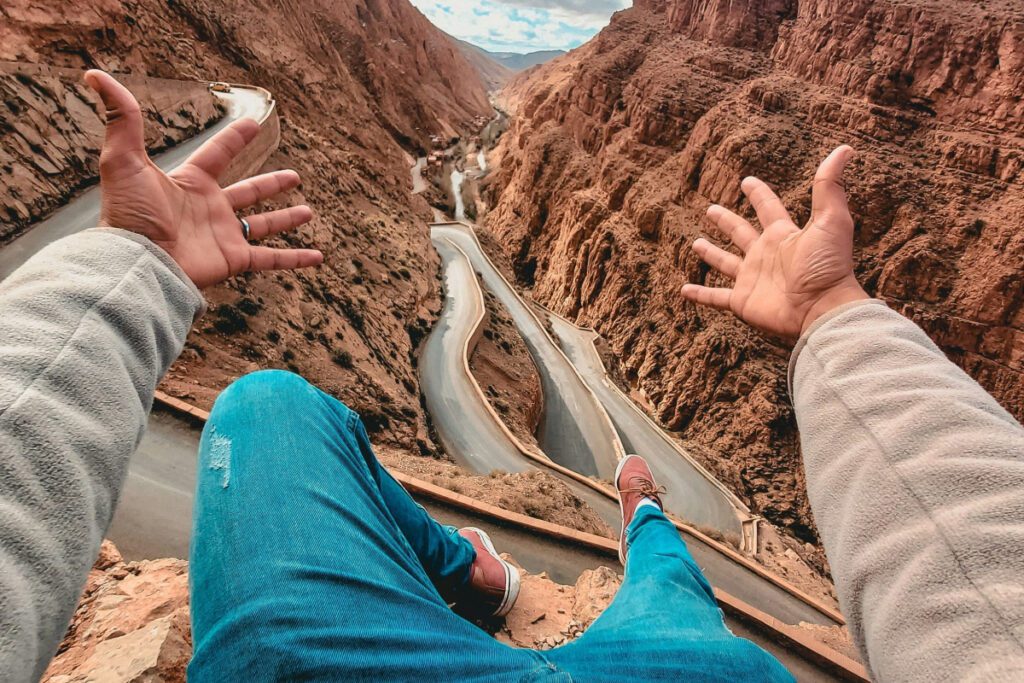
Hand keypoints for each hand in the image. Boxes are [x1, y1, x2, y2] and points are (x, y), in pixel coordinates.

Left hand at [84, 70, 322, 288]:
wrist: (138, 262)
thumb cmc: (130, 214)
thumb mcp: (123, 159)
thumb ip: (122, 118)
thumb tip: (97, 76)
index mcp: (190, 184)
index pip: (218, 155)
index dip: (236, 139)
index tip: (254, 125)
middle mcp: (210, 209)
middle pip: (248, 192)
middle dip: (270, 185)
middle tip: (294, 177)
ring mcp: (224, 236)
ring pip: (263, 225)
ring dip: (285, 219)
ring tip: (308, 212)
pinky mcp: (234, 260)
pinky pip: (272, 259)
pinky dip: (295, 259)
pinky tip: (318, 256)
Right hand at [681, 146, 868, 341]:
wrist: (822, 308)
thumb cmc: (828, 266)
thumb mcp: (830, 220)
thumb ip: (829, 186)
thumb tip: (844, 149)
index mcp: (783, 235)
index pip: (767, 208)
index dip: (758, 193)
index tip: (746, 181)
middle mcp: (765, 255)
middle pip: (741, 233)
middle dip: (726, 221)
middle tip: (710, 210)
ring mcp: (752, 278)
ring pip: (725, 263)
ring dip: (711, 254)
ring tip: (695, 243)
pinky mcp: (742, 301)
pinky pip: (716, 297)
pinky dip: (700, 295)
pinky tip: (684, 290)